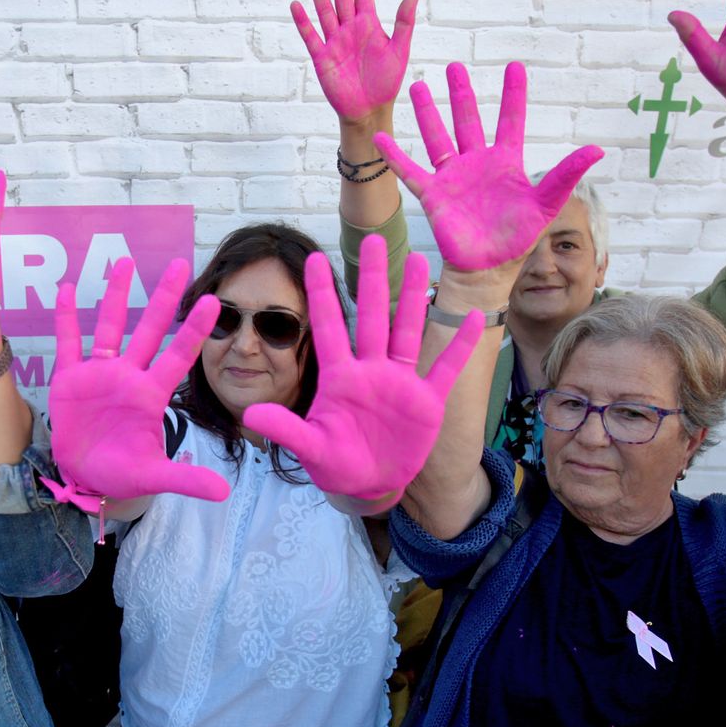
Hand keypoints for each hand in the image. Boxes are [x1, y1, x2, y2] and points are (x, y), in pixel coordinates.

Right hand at [41, 258, 228, 511]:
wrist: (86, 477)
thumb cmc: (122, 473)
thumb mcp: (154, 478)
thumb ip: (186, 479)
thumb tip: (224, 492)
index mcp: (152, 395)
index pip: (179, 355)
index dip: (193, 330)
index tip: (213, 301)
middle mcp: (129, 375)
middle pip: (150, 329)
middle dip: (164, 297)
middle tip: (180, 263)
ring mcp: (99, 373)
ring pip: (110, 326)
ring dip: (115, 295)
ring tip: (124, 261)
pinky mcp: (70, 378)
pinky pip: (69, 342)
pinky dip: (67, 318)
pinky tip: (68, 289)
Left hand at [243, 236, 482, 504]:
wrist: (369, 486)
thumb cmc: (335, 464)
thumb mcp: (310, 449)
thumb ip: (286, 430)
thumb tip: (251, 414)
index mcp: (340, 377)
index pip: (328, 327)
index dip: (321, 294)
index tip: (312, 258)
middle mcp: (370, 370)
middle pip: (372, 316)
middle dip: (372, 280)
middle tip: (373, 240)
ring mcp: (400, 382)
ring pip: (407, 331)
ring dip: (413, 298)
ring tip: (417, 260)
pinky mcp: (426, 401)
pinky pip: (446, 367)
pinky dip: (460, 345)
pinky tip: (474, 317)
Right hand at [292, 0, 416, 125]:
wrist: (370, 110)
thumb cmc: (386, 82)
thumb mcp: (399, 51)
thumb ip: (404, 23)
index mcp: (369, 24)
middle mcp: (350, 28)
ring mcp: (334, 41)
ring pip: (325, 10)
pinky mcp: (322, 57)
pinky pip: (311, 36)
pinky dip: (303, 22)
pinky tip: (297, 5)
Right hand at [374, 62, 602, 271]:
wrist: (487, 269)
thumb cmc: (518, 240)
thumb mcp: (546, 205)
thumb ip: (566, 175)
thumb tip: (597, 149)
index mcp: (506, 163)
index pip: (511, 121)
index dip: (513, 94)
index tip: (514, 66)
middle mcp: (477, 164)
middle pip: (468, 120)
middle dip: (461, 94)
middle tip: (455, 66)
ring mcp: (453, 177)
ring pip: (438, 137)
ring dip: (427, 113)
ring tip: (417, 85)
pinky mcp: (433, 194)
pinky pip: (411, 171)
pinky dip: (395, 157)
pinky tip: (381, 140)